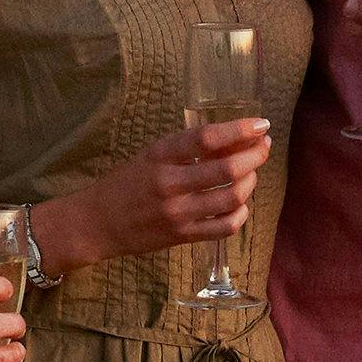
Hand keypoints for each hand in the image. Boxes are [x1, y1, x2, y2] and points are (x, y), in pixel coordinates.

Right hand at [63, 119, 272, 260]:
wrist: (98, 222)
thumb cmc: (128, 183)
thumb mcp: (151, 156)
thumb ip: (187, 149)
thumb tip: (234, 140)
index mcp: (160, 155)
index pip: (207, 138)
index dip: (240, 130)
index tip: (261, 124)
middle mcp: (169, 183)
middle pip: (227, 169)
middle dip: (255, 156)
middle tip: (263, 148)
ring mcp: (177, 212)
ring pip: (231, 197)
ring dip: (250, 183)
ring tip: (251, 174)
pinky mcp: (181, 236)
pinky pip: (224, 227)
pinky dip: (240, 213)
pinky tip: (240, 204)